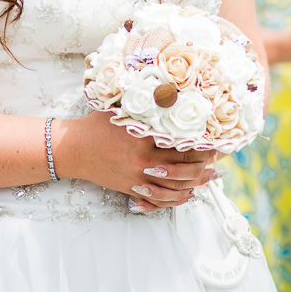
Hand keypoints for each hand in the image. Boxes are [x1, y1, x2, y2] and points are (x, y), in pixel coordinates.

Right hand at [54, 111, 217, 211]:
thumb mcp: (122, 108)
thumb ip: (147, 104)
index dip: (201, 143)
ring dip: (195, 184)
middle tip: (216, 160)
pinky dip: (177, 198)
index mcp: (143, 137)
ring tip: (209, 178)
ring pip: (174, 188)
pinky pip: (160, 199)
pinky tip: (188, 194)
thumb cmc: (98, 125)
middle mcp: (143, 160)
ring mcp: (137, 178)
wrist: (73, 149)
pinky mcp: (132, 189)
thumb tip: (173, 92)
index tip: (214, 139)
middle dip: (203, 165)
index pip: (181, 143)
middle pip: (183, 168)